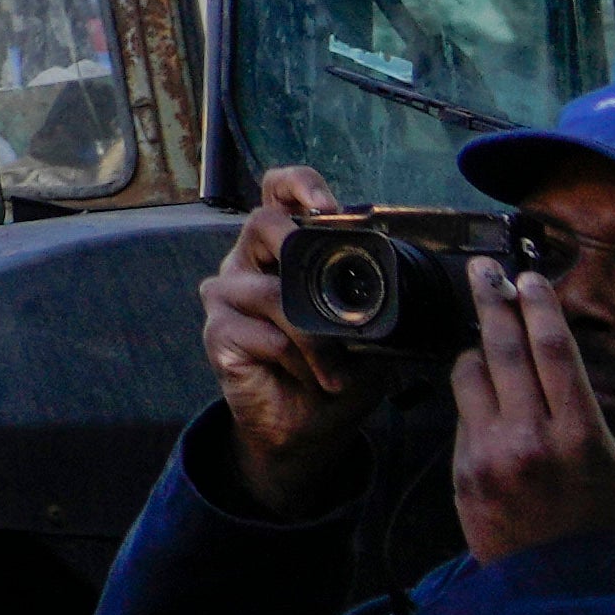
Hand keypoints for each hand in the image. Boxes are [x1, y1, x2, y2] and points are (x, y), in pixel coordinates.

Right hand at [205, 171, 370, 504]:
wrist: (310, 427)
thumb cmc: (339, 373)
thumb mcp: (371, 333)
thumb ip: (373, 301)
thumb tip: (396, 283)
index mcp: (285, 252)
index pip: (278, 193)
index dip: (299, 186)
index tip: (328, 207)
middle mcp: (248, 263)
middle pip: (262, 224)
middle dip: (302, 254)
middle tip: (331, 297)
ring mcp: (227, 297)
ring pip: (270, 292)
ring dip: (315, 338)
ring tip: (336, 370)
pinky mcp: (218, 334)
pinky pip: (263, 335)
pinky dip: (300, 362)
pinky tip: (313, 379)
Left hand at [454, 251, 614, 559]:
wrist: (570, 596)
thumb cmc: (608, 531)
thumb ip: (586, 420)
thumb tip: (556, 377)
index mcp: (581, 436)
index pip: (554, 352)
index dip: (539, 307)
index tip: (529, 279)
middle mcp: (531, 440)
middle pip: (503, 350)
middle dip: (492, 302)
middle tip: (484, 272)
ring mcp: (489, 456)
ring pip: (468, 376)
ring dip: (476, 354)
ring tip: (487, 344)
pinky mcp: (461, 474)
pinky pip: (461, 419)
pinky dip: (474, 405)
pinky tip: (487, 406)